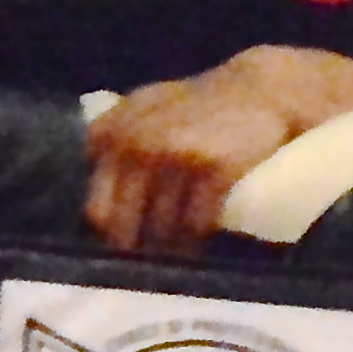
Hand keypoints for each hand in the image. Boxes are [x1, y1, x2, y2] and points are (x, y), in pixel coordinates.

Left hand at [84, 49, 323, 254]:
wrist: (258, 88)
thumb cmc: (196, 106)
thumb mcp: (144, 109)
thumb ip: (114, 141)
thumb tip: (94, 209)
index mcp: (112, 133)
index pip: (96, 209)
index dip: (110, 233)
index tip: (123, 246)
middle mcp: (136, 143)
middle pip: (124, 227)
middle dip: (136, 249)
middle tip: (148, 262)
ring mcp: (174, 156)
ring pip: (161, 229)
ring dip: (169, 248)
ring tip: (176, 254)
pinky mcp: (213, 169)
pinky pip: (196, 224)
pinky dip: (196, 240)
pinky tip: (197, 245)